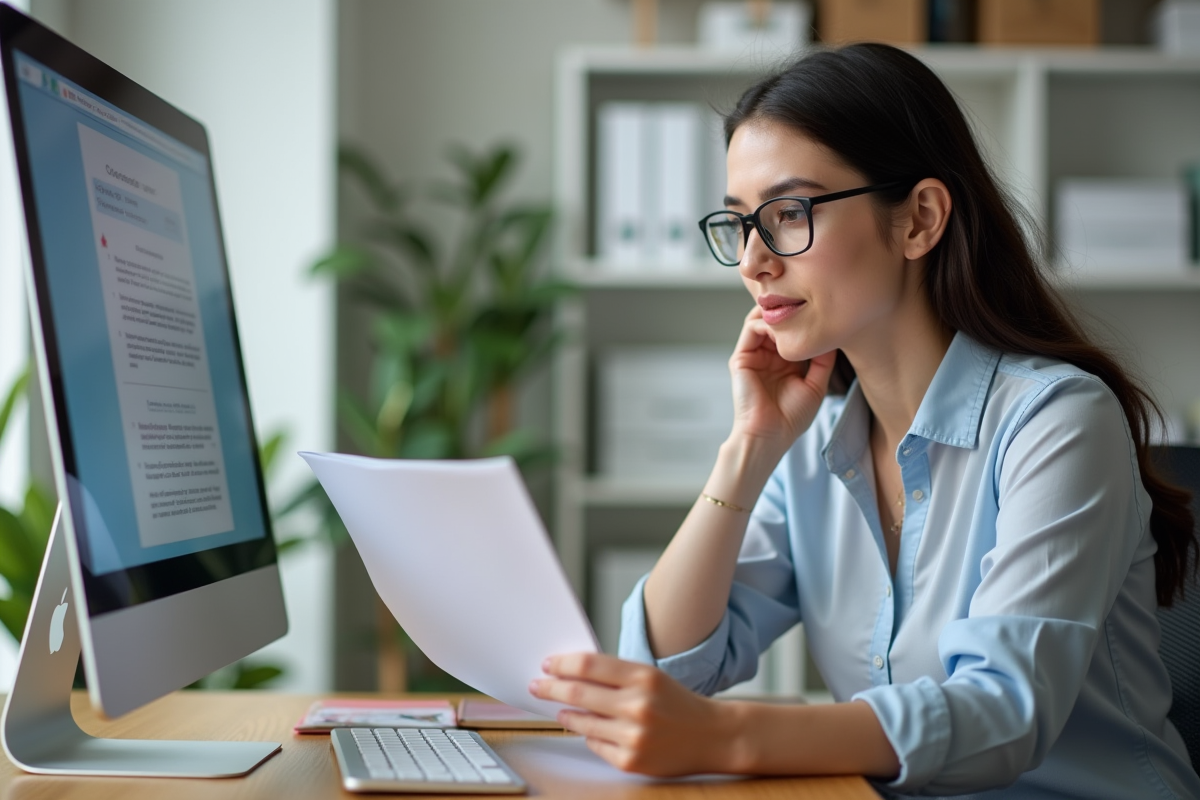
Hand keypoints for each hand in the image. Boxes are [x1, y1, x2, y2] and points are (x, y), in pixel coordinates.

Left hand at [529, 652, 735, 776]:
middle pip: (578, 693)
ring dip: (565, 715)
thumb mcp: (651, 678)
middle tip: (537, 686)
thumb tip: (570, 674)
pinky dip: (589, 735)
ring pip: (581, 722)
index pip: (588, 666)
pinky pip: (595, 745)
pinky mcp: (631, 760)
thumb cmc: (677, 703)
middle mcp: (638, 706)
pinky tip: (590, 729)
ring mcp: (634, 736)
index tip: (547, 665)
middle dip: (551, 688)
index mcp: (643, 677)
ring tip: (559, 710)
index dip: (561, 664)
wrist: (712, 736)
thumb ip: (615, 675)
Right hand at [729, 306, 835, 447]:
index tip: (823, 312)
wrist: (770, 435)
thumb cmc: (791, 417)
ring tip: (795, 313)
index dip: (804, 320)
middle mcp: (768, 356)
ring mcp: (754, 355)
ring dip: (778, 313)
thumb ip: (823, 360)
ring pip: (761, 320)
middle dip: (790, 309)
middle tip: (808, 301)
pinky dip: (766, 322)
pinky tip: (783, 328)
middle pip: (776, 321)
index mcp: (785, 362)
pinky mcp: (741, 358)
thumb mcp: (816, 385)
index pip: (792, 332)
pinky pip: (750, 329)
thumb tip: (832, 335)